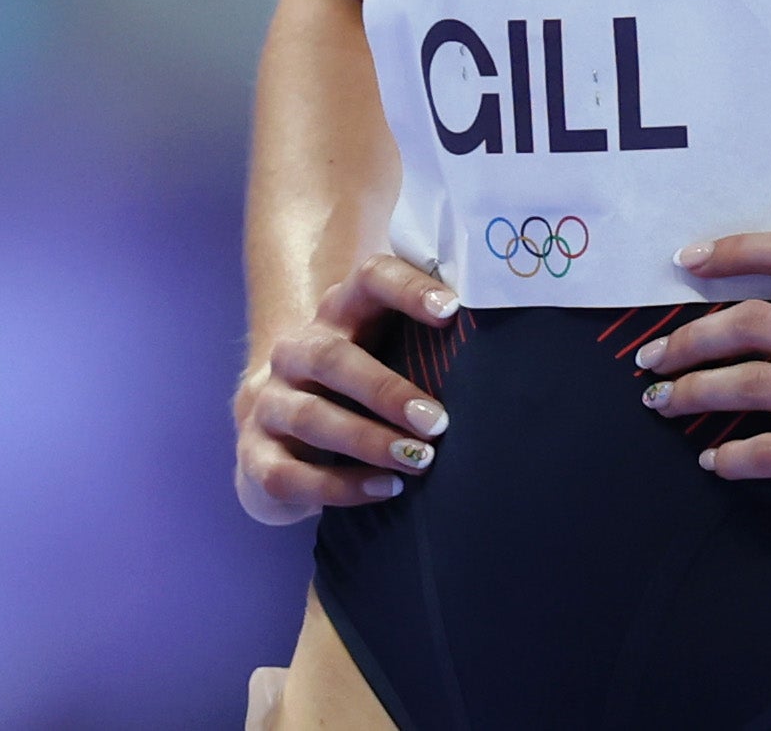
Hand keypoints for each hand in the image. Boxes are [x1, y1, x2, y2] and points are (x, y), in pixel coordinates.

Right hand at [235, 252, 459, 524]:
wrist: (275, 424)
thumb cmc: (356, 383)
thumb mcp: (383, 350)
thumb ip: (428, 339)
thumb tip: (514, 341)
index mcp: (337, 313)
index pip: (367, 280)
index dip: (407, 289)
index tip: (452, 310)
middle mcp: (296, 350)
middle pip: (332, 356)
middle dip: (386, 390)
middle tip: (438, 421)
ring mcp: (269, 403)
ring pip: (311, 416)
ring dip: (368, 441)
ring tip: (420, 461)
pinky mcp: (256, 455)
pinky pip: (291, 474)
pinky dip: (340, 486)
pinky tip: (385, 490)